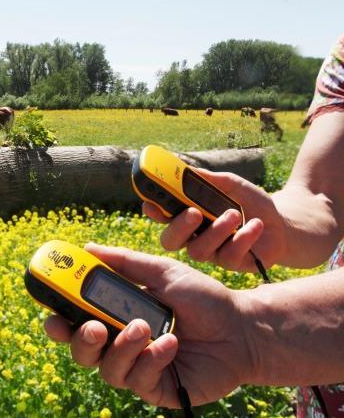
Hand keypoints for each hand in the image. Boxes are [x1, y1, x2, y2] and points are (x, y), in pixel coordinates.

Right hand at [44, 243, 253, 407]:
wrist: (242, 326)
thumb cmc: (203, 297)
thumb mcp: (162, 271)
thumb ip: (123, 262)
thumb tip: (85, 248)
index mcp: (118, 315)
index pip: (77, 321)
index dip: (59, 320)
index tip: (51, 313)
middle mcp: (123, 343)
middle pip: (82, 351)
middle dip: (80, 340)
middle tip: (92, 326)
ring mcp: (139, 368)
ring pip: (107, 369)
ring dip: (122, 347)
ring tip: (144, 327)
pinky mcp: (158, 388)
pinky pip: (138, 380)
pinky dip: (151, 360)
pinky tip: (172, 344)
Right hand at [143, 168, 286, 271]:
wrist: (283, 225)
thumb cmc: (251, 204)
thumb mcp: (232, 186)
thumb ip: (210, 180)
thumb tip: (187, 170)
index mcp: (187, 217)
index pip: (162, 216)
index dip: (153, 211)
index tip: (151, 202)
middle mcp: (193, 238)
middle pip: (170, 240)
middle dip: (178, 227)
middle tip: (193, 213)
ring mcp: (211, 253)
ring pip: (198, 250)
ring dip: (216, 231)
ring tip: (234, 214)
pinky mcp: (231, 264)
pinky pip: (228, 256)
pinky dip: (243, 238)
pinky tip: (255, 225)